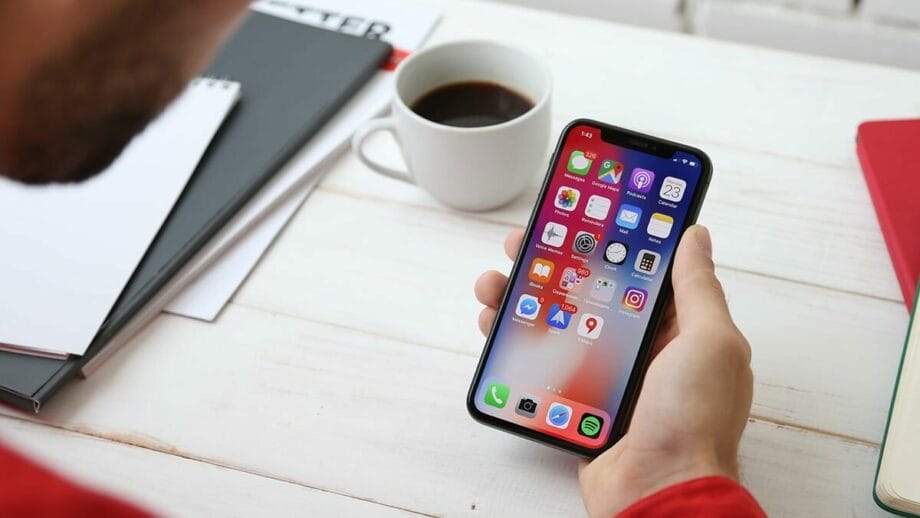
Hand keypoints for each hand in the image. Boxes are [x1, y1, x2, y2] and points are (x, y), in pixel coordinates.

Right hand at [474, 225, 752, 516]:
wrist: (659, 492)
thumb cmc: (694, 421)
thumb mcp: (711, 342)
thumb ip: (698, 288)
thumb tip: (695, 236)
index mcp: (677, 330)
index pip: (637, 272)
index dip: (606, 241)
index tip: (577, 217)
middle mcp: (641, 349)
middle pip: (587, 293)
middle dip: (551, 265)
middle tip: (522, 245)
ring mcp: (606, 375)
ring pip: (556, 324)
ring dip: (522, 300)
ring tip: (495, 285)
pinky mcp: (577, 400)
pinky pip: (542, 364)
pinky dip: (515, 344)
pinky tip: (496, 328)